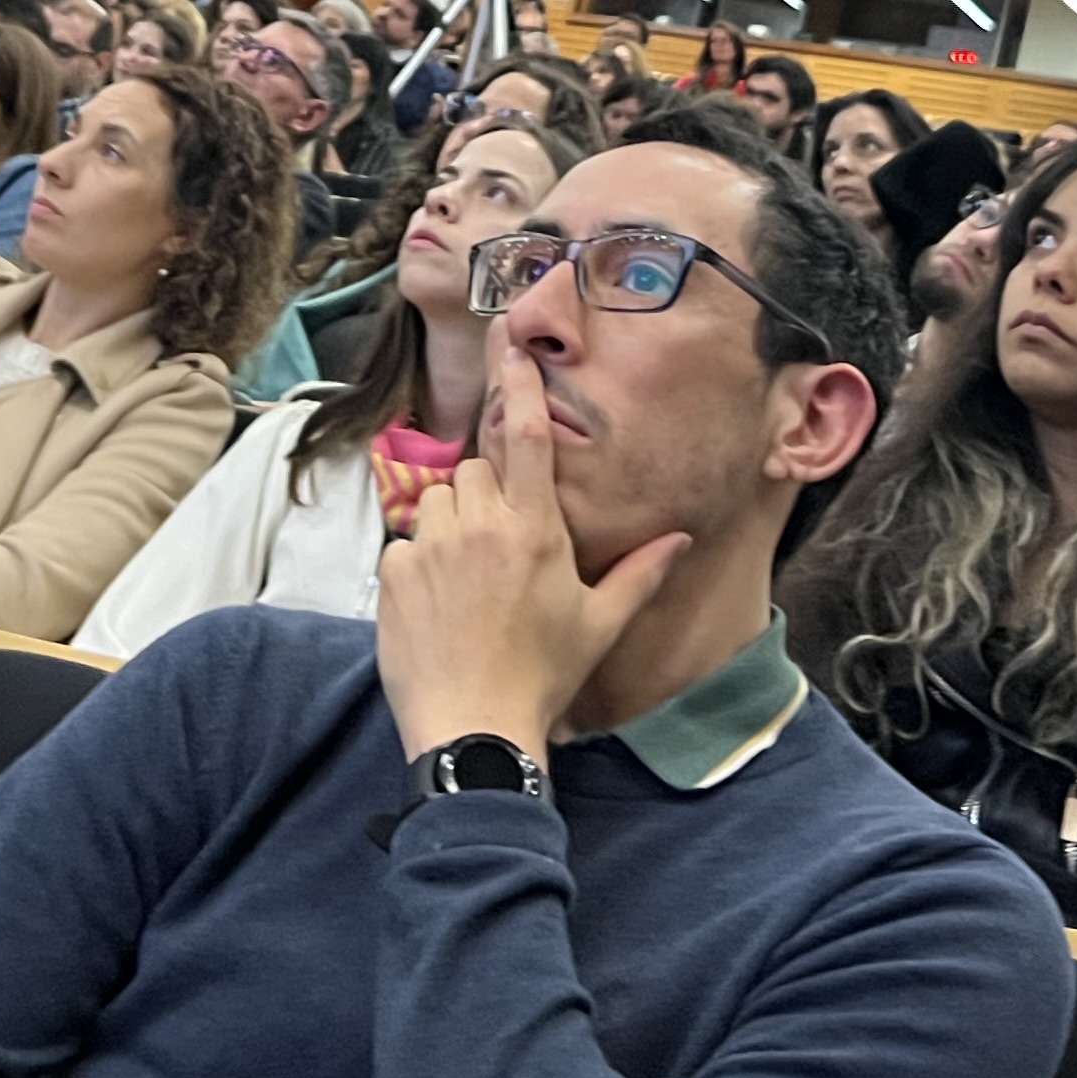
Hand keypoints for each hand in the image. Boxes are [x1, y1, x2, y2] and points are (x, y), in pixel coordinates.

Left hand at [374, 342, 690, 768]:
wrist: (474, 729)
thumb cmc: (544, 677)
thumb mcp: (600, 625)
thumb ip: (640, 574)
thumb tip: (681, 538)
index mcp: (536, 530)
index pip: (526, 438)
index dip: (520, 387)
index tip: (513, 349)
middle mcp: (481, 526)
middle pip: (476, 470)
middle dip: (487, 494)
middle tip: (502, 546)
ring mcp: (433, 547)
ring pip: (438, 501)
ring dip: (451, 524)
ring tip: (468, 578)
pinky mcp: (395, 572)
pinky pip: (406, 543)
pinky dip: (420, 563)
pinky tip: (439, 604)